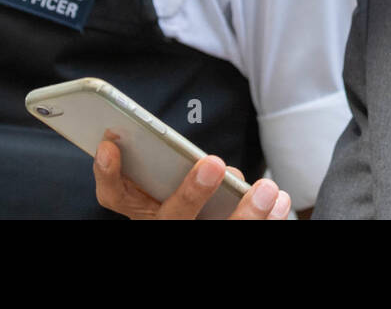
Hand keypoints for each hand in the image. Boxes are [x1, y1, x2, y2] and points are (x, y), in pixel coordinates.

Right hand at [92, 137, 291, 219]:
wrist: (207, 222)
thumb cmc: (190, 196)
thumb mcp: (176, 181)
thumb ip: (185, 167)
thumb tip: (222, 168)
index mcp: (144, 207)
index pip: (115, 195)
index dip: (108, 173)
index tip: (111, 144)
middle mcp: (162, 227)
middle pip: (170, 219)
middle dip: (191, 192)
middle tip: (215, 162)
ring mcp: (190, 239)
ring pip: (215, 235)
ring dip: (245, 214)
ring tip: (268, 189)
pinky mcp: (218, 246)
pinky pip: (242, 238)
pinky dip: (267, 221)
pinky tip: (282, 203)